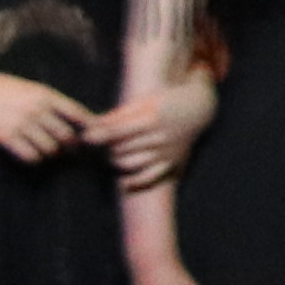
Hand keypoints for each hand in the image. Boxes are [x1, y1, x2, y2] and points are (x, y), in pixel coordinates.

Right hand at [0, 70, 96, 162]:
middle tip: (71, 151)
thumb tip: (75, 117)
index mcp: (46, 94)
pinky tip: (31, 155)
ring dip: (51, 154)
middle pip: (67, 136)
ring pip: (50, 149)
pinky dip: (34, 159)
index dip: (88, 127)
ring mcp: (21, 123)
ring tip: (49, 153)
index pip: (78, 113)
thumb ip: (50, 101)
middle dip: (71, 146)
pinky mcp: (6, 137)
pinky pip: (30, 156)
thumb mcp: (30, 88)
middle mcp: (37, 109)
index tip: (90, 135)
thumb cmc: (2, 88)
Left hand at [101, 73, 219, 189]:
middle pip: (120, 148)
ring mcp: (165, 151)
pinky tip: (124, 183)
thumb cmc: (167, 101)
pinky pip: (151, 177)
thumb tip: (92, 126)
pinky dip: (135, 182)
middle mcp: (159, 136)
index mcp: (151, 117)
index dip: (97, 135)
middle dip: (103, 148)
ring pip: (130, 163)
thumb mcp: (145, 101)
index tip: (84, 137)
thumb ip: (119, 115)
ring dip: (114, 161)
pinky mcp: (171, 162)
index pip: (116, 131)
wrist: (200, 109)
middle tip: (94, 147)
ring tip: (109, 155)